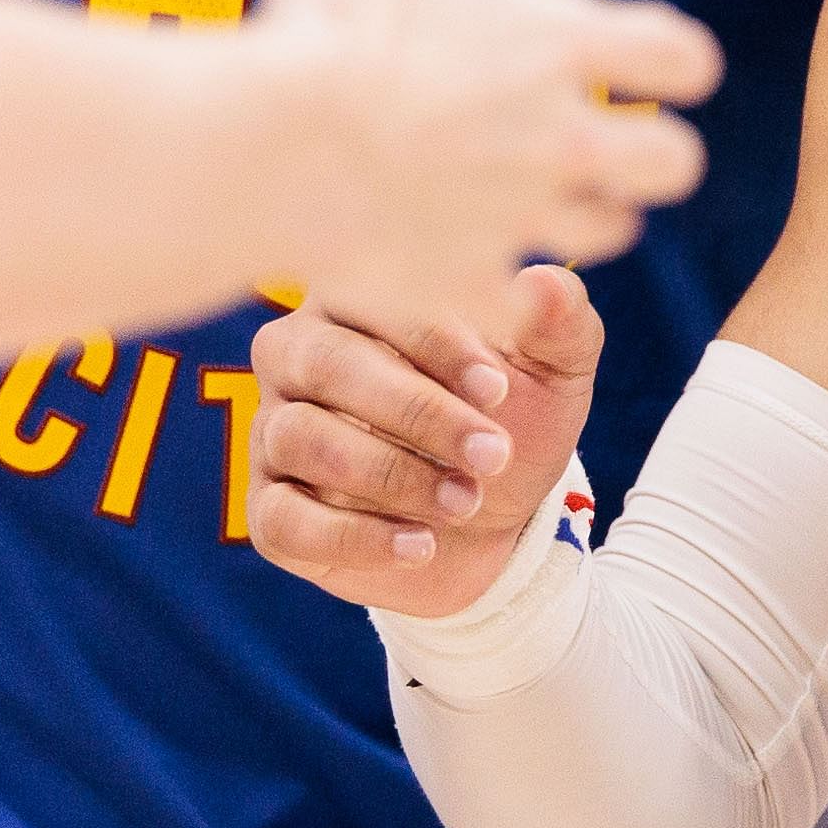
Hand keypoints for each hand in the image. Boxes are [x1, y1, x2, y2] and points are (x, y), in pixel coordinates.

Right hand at [243, 262, 604, 615]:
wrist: (496, 523)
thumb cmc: (510, 423)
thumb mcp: (550, 373)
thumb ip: (557, 322)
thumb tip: (543, 282)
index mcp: (358, 298)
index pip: (377, 299)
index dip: (437, 344)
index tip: (498, 391)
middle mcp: (298, 356)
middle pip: (328, 365)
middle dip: (416, 412)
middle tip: (491, 454)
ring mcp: (275, 433)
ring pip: (302, 439)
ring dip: (392, 475)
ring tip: (466, 501)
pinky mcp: (271, 511)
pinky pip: (283, 521)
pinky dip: (355, 538)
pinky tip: (420, 545)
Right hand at [251, 0, 721, 333]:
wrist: (258, 149)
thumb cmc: (327, 21)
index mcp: (564, 45)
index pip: (687, 58)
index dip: (674, 60)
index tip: (645, 60)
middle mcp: (566, 139)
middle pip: (676, 164)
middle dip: (653, 150)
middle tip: (605, 138)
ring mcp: (522, 218)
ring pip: (611, 235)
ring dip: (589, 215)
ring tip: (535, 193)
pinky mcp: (468, 285)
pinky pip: (517, 303)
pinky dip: (502, 287)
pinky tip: (466, 262)